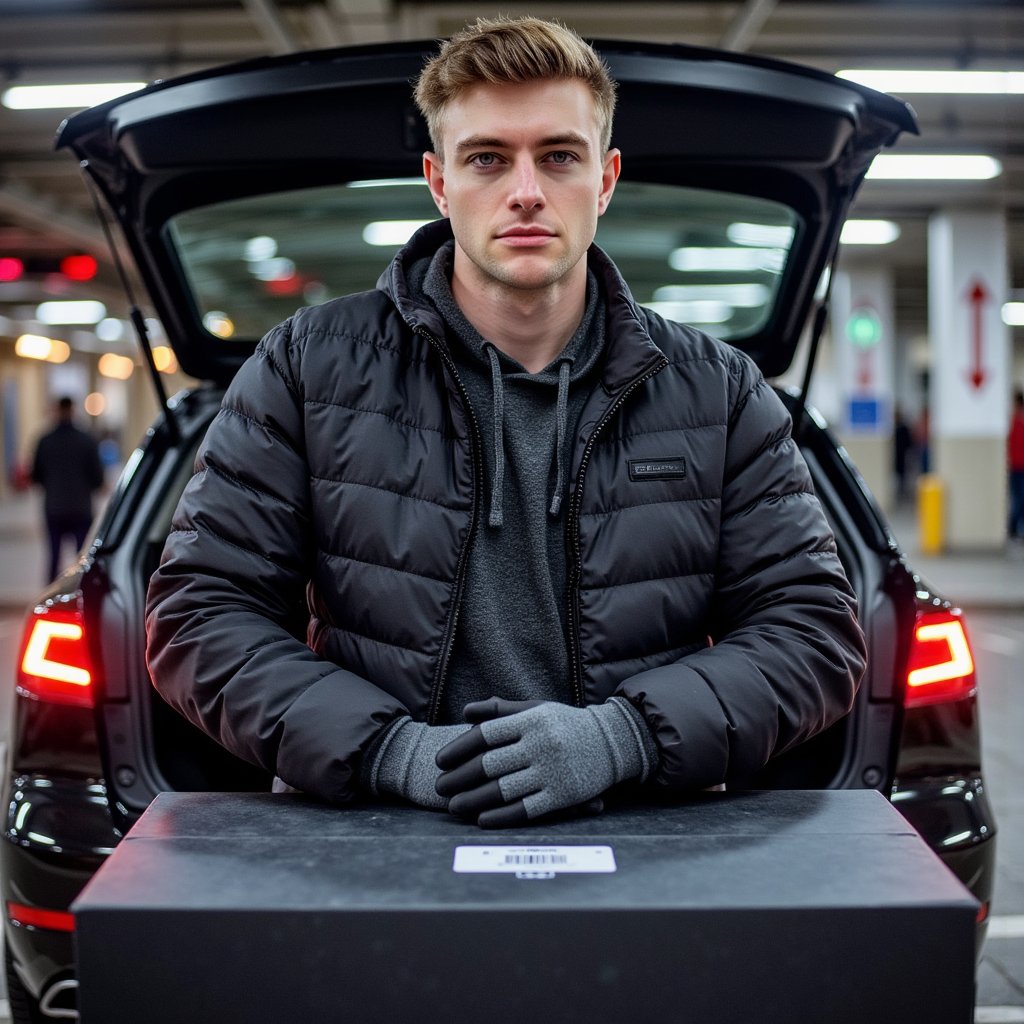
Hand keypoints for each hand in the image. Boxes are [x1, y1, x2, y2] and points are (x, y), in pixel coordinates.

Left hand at [436, 698, 629, 827]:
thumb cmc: (566, 723)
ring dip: (473, 800)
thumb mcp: (537, 709)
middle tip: (440, 787)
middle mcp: (540, 744)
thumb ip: (501, 711)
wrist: (612, 741)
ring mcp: (552, 771)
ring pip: (503, 790)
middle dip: (459, 778)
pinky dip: (501, 816)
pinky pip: (525, 809)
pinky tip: (482, 819)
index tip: (440, 760)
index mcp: (531, 720)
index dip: (459, 748)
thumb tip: (466, 713)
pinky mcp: (563, 795)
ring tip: (454, 806)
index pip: (486, 734)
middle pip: (489, 764)